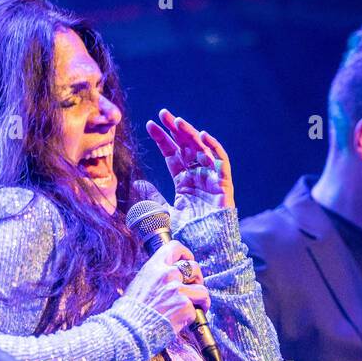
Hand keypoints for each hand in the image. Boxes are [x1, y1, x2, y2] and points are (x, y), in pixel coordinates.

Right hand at [119, 239, 207, 333]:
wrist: (130, 329)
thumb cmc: (131, 311)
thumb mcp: (139, 284)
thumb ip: (155, 278)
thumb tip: (169, 278)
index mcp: (154, 267)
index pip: (174, 247)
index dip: (185, 253)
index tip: (188, 261)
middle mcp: (167, 275)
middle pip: (194, 267)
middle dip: (198, 278)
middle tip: (194, 289)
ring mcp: (178, 290)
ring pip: (202, 290)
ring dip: (201, 299)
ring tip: (197, 307)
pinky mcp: (185, 307)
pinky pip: (198, 309)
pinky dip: (195, 316)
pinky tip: (186, 320)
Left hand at [145, 108, 234, 226]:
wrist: (203, 246)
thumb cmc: (187, 232)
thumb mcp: (163, 211)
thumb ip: (152, 197)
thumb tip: (137, 183)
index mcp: (184, 182)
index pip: (172, 155)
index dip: (162, 140)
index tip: (150, 125)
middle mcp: (198, 177)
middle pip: (186, 147)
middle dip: (175, 130)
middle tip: (163, 114)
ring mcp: (211, 178)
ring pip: (201, 149)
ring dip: (191, 134)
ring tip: (177, 121)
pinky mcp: (223, 183)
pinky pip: (221, 161)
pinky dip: (214, 147)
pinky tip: (202, 135)